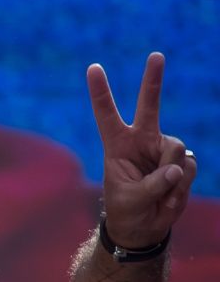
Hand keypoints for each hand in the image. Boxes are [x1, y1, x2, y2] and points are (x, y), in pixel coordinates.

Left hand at [90, 52, 194, 248]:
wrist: (143, 226)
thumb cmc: (127, 210)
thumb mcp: (131, 200)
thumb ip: (153, 184)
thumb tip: (178, 168)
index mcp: (117, 145)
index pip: (107, 114)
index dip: (101, 92)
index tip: (94, 67)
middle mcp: (141, 141)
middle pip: (149, 106)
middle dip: (152, 80)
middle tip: (156, 55)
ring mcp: (163, 149)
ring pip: (176, 151)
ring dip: (170, 178)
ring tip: (157, 195)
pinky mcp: (182, 161)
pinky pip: (188, 168)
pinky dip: (179, 187)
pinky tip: (168, 197)